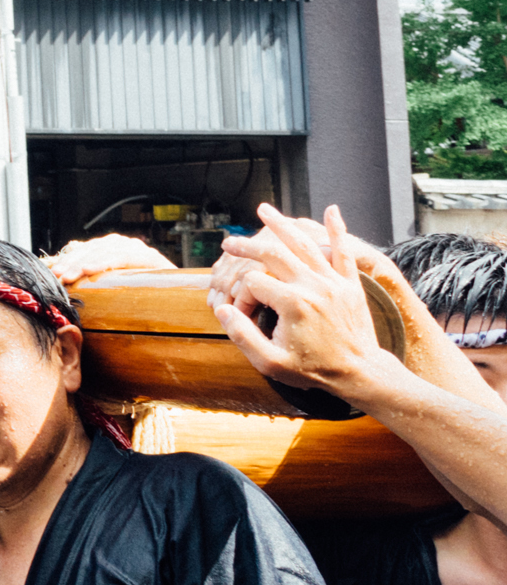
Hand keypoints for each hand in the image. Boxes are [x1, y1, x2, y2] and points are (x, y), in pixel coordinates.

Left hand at [47, 231, 173, 284]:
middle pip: (92, 248)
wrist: (178, 301)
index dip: (68, 259)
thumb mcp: (114, 285)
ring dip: (82, 263)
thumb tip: (64, 266)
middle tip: (57, 276)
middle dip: (71, 262)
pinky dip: (104, 262)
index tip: (52, 272)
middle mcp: (125, 245)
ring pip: (104, 251)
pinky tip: (89, 269)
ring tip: (68, 275)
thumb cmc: (142, 296)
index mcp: (115, 249)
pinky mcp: (150, 258)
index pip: (86, 249)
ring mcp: (138, 249)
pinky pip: (123, 257)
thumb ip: (94, 273)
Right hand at [209, 204, 395, 400]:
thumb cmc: (315, 370)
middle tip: (229, 243)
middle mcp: (313, 286)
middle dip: (247, 247)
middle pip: (272, 254)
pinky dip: (338, 230)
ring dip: (282, 225)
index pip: (254, 283)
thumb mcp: (271, 363)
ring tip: (264, 210)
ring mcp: (334, 283)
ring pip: (304, 244)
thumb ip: (243, 336)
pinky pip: (344, 251)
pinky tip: (332, 210)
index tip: (244, 313)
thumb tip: (223, 309)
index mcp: (293, 304)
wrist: (361, 373)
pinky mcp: (350, 284)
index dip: (242, 296)